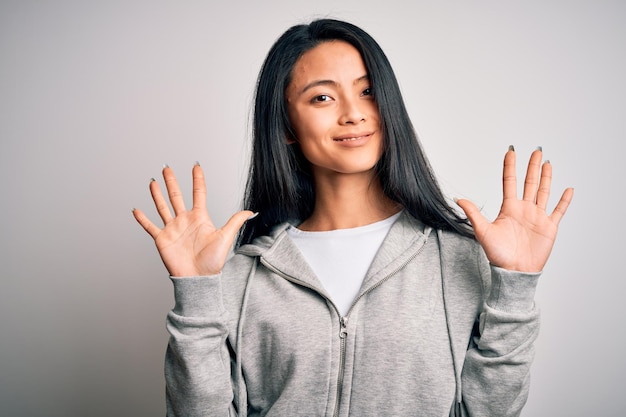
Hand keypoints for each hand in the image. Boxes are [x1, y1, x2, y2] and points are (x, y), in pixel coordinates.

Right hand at [132, 163, 253, 276]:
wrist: (198, 278)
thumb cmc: (212, 261)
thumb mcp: (226, 237)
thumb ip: (235, 222)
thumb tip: (251, 211)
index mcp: (200, 218)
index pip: (198, 193)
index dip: (197, 179)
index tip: (196, 166)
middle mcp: (185, 220)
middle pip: (177, 196)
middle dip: (172, 182)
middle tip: (167, 167)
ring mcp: (173, 229)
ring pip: (163, 207)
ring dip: (157, 194)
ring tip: (153, 182)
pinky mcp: (162, 239)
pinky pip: (150, 226)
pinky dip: (142, 219)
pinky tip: (136, 210)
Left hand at [455, 147, 573, 272]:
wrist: (514, 272)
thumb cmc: (498, 254)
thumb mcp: (482, 231)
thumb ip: (473, 213)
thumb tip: (458, 199)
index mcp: (509, 208)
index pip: (510, 182)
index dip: (510, 167)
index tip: (511, 151)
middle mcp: (524, 210)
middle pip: (529, 183)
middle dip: (532, 167)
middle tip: (536, 151)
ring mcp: (537, 217)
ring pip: (543, 192)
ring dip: (546, 178)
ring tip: (548, 163)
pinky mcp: (549, 227)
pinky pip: (558, 211)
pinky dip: (564, 200)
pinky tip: (568, 189)